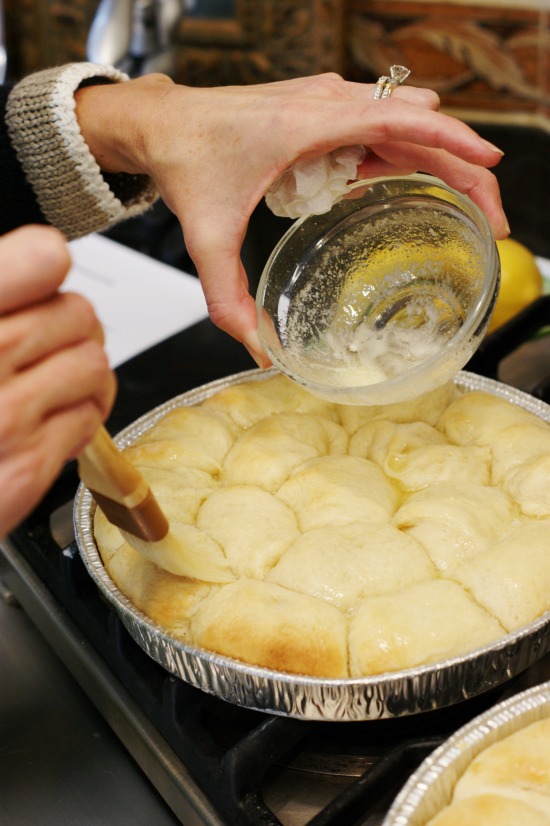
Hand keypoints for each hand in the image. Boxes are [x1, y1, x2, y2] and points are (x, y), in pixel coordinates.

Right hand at [0, 225, 115, 535]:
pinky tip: (45, 424)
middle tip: (48, 347)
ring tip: (53, 386)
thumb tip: (48, 258)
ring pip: (94, 365)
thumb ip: (4, 291)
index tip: (44, 272)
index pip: (40, 259)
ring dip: (83, 376)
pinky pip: (89, 419)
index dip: (46, 264)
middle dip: (72, 331)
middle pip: (79, 314)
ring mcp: (7, 413)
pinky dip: (76, 421)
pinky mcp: (29, 463)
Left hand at [76, 73, 508, 362]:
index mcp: (307, 124)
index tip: (490, 166)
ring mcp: (328, 105)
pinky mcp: (324, 114)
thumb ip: (226, 297)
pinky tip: (418, 185)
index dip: (453, 142)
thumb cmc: (186, 160)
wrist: (162, 123)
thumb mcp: (207, 236)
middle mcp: (326, 105)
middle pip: (418, 128)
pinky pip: (380, 129)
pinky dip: (408, 154)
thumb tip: (257, 348)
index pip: (399, 120)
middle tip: (490, 215)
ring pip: (405, 126)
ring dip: (442, 159)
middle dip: (463, 167)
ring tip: (469, 204)